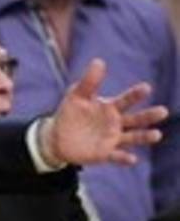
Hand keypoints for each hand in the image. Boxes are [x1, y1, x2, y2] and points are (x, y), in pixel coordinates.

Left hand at [42, 59, 167, 165]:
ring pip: (133, 138)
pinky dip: (124, 158)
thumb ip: (88, 82)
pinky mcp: (105, 154)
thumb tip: (99, 61)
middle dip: (149, 116)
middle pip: (136, 119)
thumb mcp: (76, 96)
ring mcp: (112, 139)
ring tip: (157, 134)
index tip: (146, 87)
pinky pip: (116, 156)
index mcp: (111, 107)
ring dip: (144, 136)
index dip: (135, 94)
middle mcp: (116, 123)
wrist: (57, 137)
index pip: (126, 99)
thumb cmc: (70, 113)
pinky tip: (132, 158)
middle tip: (162, 111)